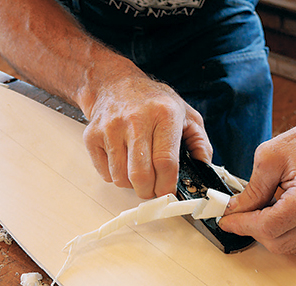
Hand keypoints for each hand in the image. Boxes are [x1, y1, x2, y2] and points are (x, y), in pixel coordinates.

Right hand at [81, 66, 211, 198]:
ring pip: (121, 178)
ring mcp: (111, 128)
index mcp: (164, 114)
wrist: (114, 83)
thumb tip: (204, 169)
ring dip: (132, 185)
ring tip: (139, 172)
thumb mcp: (186, 114)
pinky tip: (123, 161)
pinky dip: (116, 176)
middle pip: (141, 175)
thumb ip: (200, 143)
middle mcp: (136, 120)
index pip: (166, 163)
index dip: (168, 185)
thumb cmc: (153, 102)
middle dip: (150, 192)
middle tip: (154, 189)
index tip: (169, 192)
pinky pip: (105, 174)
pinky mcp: (92, 136)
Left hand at [218, 114, 295, 266]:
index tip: (226, 221)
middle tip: (243, 213)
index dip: (241, 225)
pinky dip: (293, 244)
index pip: (268, 227)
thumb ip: (251, 191)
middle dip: (254, 230)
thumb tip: (234, 212)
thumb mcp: (269, 158)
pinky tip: (285, 224)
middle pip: (278, 243)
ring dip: (272, 235)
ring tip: (268, 209)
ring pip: (291, 250)